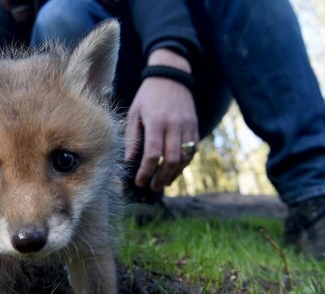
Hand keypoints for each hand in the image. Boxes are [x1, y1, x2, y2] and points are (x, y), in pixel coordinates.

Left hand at [124, 49, 198, 190]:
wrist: (171, 76)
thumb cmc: (148, 96)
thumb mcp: (134, 113)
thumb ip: (132, 137)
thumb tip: (129, 160)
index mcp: (155, 121)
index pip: (152, 153)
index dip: (146, 171)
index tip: (139, 182)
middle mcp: (174, 125)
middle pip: (171, 159)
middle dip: (161, 177)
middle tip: (152, 187)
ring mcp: (187, 126)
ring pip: (184, 158)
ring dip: (174, 174)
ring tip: (163, 182)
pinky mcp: (195, 126)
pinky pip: (192, 150)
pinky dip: (184, 164)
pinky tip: (174, 170)